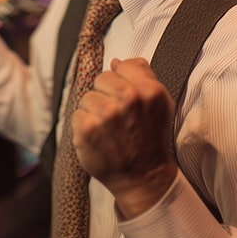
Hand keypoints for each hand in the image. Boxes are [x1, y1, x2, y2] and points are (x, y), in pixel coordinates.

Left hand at [73, 57, 179, 217]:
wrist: (143, 176)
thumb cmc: (150, 138)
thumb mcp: (160, 102)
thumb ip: (142, 75)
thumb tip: (116, 62)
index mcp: (148, 90)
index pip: (121, 66)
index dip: (121, 81)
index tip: (126, 98)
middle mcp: (128, 99)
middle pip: (101, 79)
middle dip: (105, 95)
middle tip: (117, 117)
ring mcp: (106, 114)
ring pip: (87, 97)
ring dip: (94, 112)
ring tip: (108, 130)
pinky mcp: (87, 129)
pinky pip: (77, 114)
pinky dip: (84, 127)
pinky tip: (98, 138)